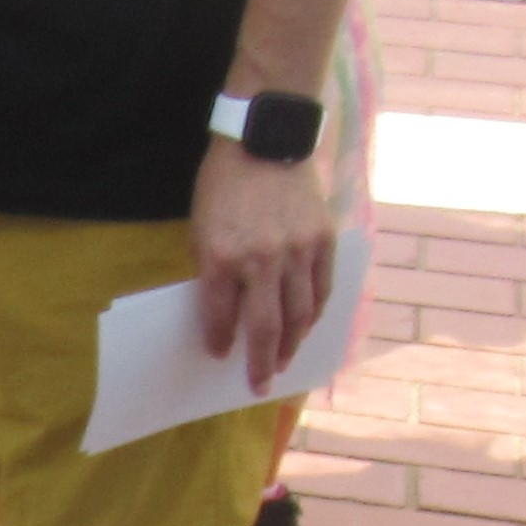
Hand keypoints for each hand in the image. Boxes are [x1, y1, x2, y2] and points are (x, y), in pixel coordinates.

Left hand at [192, 139, 335, 390]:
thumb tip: (225, 316)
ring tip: (285, 361)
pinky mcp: (324, 237)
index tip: (221, 356)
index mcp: (222, 259)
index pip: (221, 319)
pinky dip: (315, 312)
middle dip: (261, 363)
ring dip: (292, 344)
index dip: (221, 343)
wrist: (264, 140)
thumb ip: (213, 275)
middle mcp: (262, 260)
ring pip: (300, 314)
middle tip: (260, 386)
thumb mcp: (201, 231)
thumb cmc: (223, 188)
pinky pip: (323, 287)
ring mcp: (298, 249)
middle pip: (266, 328)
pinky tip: (308, 325)